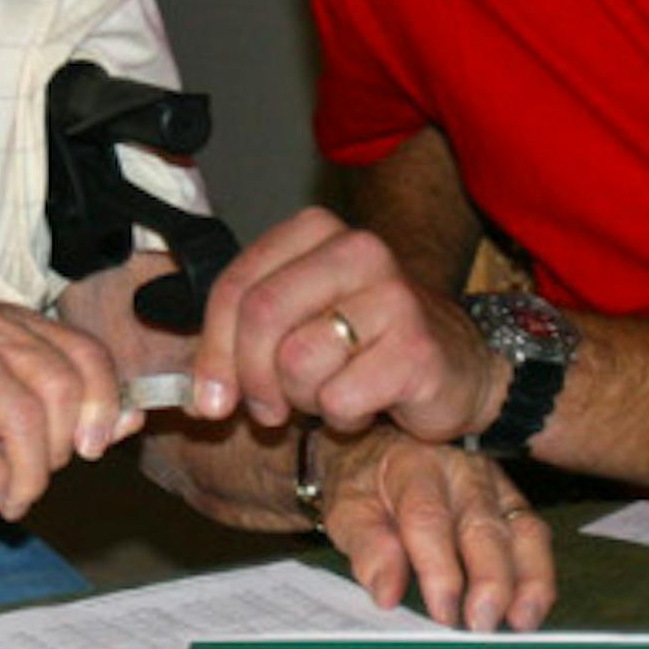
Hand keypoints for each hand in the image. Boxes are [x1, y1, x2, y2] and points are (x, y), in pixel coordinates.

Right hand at [0, 299, 128, 519]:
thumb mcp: (19, 429)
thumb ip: (73, 417)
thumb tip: (135, 416)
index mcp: (12, 322)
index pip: (85, 351)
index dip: (103, 402)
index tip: (96, 448)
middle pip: (59, 382)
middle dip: (61, 446)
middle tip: (40, 479)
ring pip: (23, 415)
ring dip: (30, 474)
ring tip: (16, 497)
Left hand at [192, 207, 505, 440]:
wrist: (452, 367)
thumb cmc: (361, 346)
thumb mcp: (294, 325)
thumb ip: (238, 340)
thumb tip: (196, 397)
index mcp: (315, 232)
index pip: (235, 286)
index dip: (212, 351)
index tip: (210, 399)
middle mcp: (357, 249)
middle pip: (259, 319)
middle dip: (252, 380)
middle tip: (269, 408)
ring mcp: (392, 294)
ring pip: (297, 362)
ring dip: (303, 399)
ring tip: (332, 392)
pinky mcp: (415, 346)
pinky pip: (339, 398)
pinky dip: (343, 416)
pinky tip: (367, 402)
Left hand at [316, 426, 554, 631]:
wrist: (382, 446)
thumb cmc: (365, 483)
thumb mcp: (347, 510)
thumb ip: (366, 549)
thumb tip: (387, 593)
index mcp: (413, 466)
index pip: (428, 518)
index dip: (438, 569)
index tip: (442, 612)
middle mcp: (460, 470)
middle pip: (484, 526)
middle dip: (490, 581)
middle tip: (482, 625)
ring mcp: (493, 483)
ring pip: (521, 530)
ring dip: (527, 580)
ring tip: (521, 622)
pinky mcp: (511, 500)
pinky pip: (534, 535)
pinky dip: (538, 575)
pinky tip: (531, 608)